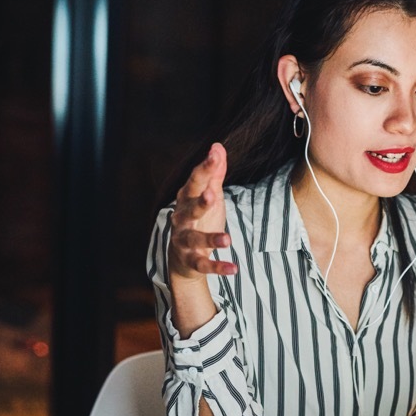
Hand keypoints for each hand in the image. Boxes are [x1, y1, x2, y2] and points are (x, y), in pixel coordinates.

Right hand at [169, 143, 237, 281]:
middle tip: (213, 194)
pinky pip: (203, 264)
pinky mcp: (191, 260)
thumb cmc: (199, 218)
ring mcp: (184, 241)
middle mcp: (182, 219)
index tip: (214, 154)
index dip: (204, 168)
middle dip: (200, 202)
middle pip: (190, 209)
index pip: (195, 182)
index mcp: (186, 199)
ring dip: (210, 238)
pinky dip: (217, 267)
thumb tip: (217, 146)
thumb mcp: (209, 195)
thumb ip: (214, 173)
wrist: (182, 257)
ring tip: (227, 239)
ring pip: (194, 238)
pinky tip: (234, 268)